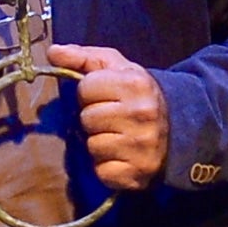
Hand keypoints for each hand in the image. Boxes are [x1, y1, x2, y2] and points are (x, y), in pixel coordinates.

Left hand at [40, 44, 167, 188]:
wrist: (175, 130)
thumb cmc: (136, 95)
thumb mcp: (115, 68)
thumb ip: (82, 57)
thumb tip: (52, 52)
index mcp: (135, 84)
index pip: (86, 88)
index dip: (90, 92)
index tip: (105, 96)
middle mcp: (141, 115)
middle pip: (87, 118)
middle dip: (94, 118)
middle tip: (112, 118)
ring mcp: (141, 147)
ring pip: (92, 145)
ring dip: (99, 143)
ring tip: (117, 137)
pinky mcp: (136, 174)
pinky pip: (101, 171)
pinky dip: (106, 166)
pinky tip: (121, 156)